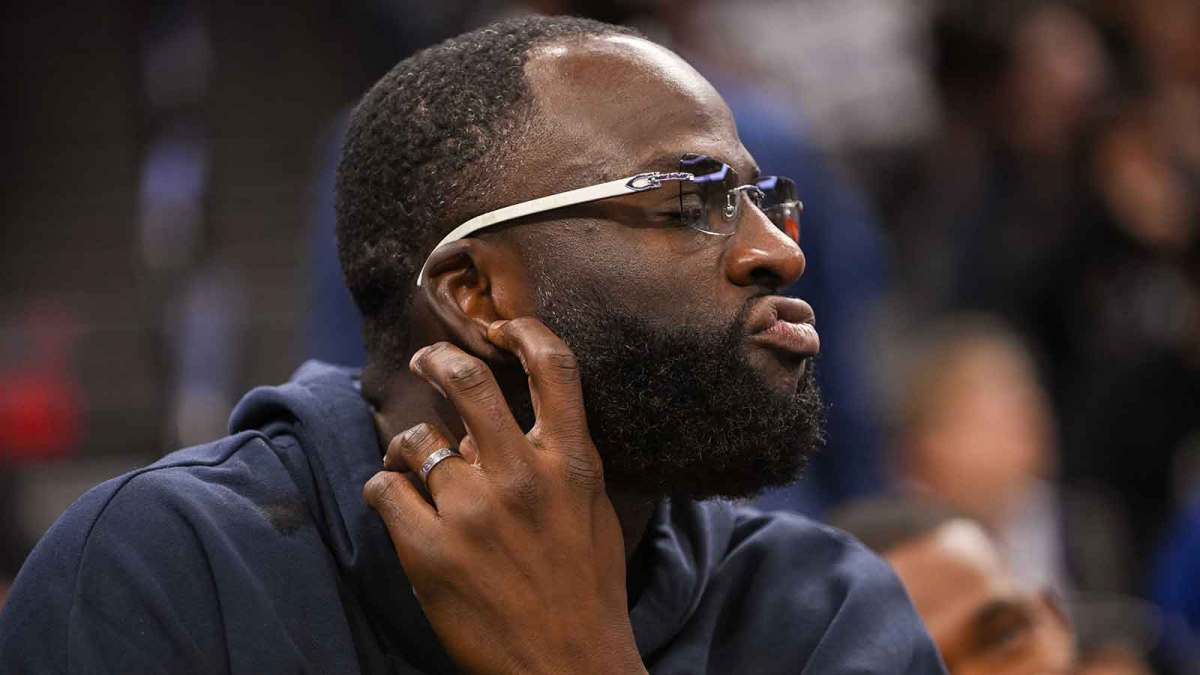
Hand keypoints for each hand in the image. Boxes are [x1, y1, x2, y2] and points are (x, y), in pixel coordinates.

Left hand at [363, 318, 645, 674]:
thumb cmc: (586, 588)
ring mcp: (472, 514)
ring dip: (409, 447)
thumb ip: (560, 460)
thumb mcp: (594, 513)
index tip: (503, 327)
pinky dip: (386, 490)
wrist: (567, 668)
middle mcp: (521, 478)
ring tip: (413, 464)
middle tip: (423, 361)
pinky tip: (399, 505)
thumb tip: (514, 422)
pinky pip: (385, 489)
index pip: (554, 367)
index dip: (524, 330)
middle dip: (436, 360)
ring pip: (415, 441)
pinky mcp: (429, 552)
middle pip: (466, 382)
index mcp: (571, 465)